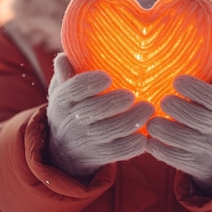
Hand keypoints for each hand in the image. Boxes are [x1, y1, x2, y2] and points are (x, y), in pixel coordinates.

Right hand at [46, 53, 153, 177]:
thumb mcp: (62, 90)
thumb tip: (64, 56)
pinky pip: (118, 151)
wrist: (64, 149)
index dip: (90, 83)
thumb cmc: (71, 108)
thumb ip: (65, 73)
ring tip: (149, 109)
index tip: (107, 77)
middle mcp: (73, 120)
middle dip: (114, 103)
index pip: (74, 89)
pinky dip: (133, 145)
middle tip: (132, 95)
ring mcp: (87, 140)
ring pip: (110, 131)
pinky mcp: (101, 155)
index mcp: (63, 100)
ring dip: (131, 120)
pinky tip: (145, 135)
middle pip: (93, 111)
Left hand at [146, 68, 211, 193]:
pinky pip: (176, 158)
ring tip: (151, 122)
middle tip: (163, 101)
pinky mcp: (196, 164)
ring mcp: (209, 149)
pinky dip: (161, 149)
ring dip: (165, 130)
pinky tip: (149, 140)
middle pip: (200, 119)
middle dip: (178, 108)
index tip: (177, 80)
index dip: (196, 88)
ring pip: (186, 140)